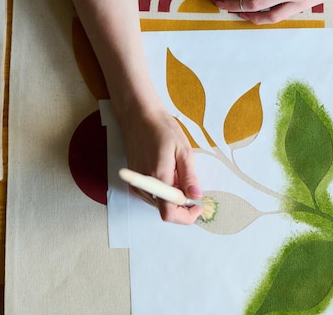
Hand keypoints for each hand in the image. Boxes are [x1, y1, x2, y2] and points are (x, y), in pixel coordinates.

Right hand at [119, 103, 202, 224]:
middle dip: (182, 204)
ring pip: (160, 204)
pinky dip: (164, 191)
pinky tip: (167, 171)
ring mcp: (137, 185)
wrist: (139, 117)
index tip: (198, 206)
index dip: (187, 216)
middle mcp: (144, 185)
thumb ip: (189, 177)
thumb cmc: (162, 129)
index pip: (170, 213)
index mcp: (159, 177)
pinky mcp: (134, 182)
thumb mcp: (183, 150)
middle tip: (192, 186)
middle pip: (165, 211)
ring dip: (173, 196)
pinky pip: (152, 196)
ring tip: (177, 172)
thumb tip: (196, 196)